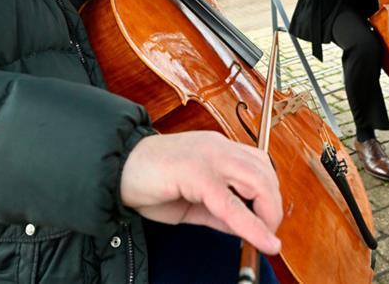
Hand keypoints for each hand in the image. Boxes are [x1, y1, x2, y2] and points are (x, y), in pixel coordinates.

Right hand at [120, 131, 282, 254]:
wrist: (115, 171)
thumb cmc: (149, 182)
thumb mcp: (193, 201)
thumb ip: (220, 212)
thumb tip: (247, 228)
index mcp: (217, 149)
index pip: (258, 165)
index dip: (270, 195)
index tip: (270, 222)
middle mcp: (217, 148)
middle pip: (263, 172)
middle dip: (273, 206)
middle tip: (269, 232)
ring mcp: (208, 157)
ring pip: (255, 180)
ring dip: (268, 211)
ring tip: (265, 233)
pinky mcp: (196, 173)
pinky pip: (231, 203)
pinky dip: (250, 224)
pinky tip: (260, 240)